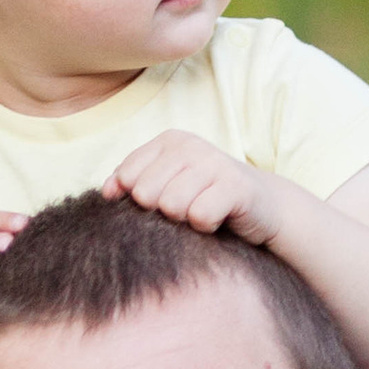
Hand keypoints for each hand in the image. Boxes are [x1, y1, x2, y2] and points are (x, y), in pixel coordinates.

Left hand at [101, 133, 288, 243]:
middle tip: (186, 210)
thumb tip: (106, 192)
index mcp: (169, 140)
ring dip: (186, 221)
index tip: (162, 203)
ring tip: (202, 212)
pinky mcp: (236, 185)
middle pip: (146, 194)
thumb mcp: (165, 187)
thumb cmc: (204, 200)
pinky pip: (200, 217)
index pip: (128, 176)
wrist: (262, 209)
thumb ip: (131, 185)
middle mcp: (190, 145)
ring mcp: (214, 162)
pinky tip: (219, 219)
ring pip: (172, 206)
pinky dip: (207, 228)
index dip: (138, 201)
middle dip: (163, 213)